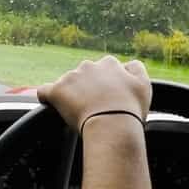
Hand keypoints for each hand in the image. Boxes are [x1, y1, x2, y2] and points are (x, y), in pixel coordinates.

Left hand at [36, 55, 151, 130]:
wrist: (113, 125)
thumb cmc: (130, 109)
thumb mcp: (144, 85)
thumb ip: (136, 69)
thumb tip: (128, 64)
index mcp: (109, 64)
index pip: (105, 69)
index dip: (107, 85)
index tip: (109, 98)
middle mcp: (88, 66)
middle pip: (86, 76)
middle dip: (88, 88)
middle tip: (96, 108)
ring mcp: (71, 78)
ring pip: (68, 84)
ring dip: (72, 95)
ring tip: (80, 113)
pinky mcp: (56, 91)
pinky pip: (44, 91)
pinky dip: (46, 97)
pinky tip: (50, 105)